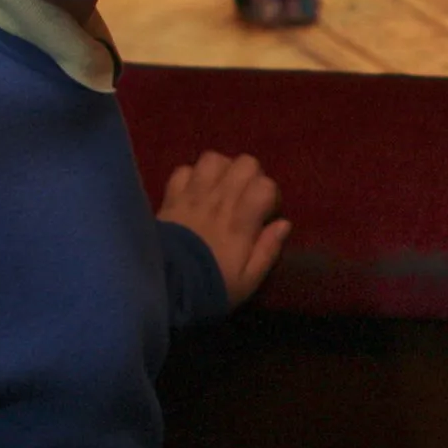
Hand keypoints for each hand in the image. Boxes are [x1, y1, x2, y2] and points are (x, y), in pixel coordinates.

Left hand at [161, 150, 288, 307]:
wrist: (163, 288)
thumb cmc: (210, 288)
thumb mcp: (248, 281)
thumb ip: (268, 251)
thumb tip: (284, 224)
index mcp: (241, 222)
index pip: (265, 186)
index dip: (271, 196)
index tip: (266, 214)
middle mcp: (219, 201)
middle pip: (245, 163)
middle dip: (251, 176)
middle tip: (247, 197)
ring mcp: (192, 196)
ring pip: (214, 159)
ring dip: (222, 170)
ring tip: (222, 188)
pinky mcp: (171, 198)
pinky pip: (183, 170)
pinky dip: (191, 177)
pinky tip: (194, 192)